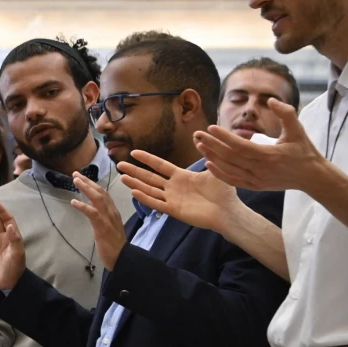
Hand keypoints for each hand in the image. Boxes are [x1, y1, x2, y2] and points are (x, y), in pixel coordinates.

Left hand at [68, 173, 125, 271]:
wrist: (123, 258)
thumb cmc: (114, 246)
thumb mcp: (109, 227)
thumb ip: (103, 218)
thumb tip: (94, 212)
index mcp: (113, 212)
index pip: (104, 194)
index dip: (93, 184)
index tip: (83, 177)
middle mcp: (112, 212)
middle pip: (100, 192)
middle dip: (88, 181)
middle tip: (75, 173)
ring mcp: (108, 218)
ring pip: (97, 198)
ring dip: (86, 188)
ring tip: (75, 180)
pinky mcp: (103, 226)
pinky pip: (92, 213)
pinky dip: (83, 206)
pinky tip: (73, 201)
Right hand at [117, 151, 241, 234]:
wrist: (228, 210)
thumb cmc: (224, 191)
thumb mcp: (214, 167)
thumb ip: (205, 153)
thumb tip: (199, 135)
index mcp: (181, 176)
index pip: (160, 165)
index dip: (147, 159)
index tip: (134, 152)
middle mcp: (173, 187)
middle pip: (149, 177)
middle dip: (135, 171)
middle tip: (119, 165)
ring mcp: (172, 199)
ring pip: (149, 190)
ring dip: (135, 184)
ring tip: (122, 177)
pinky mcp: (174, 210)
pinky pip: (157, 203)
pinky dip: (146, 198)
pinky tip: (134, 192)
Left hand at [193, 99, 325, 191]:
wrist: (311, 176)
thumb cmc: (304, 150)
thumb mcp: (297, 130)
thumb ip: (286, 113)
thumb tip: (271, 100)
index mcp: (269, 155)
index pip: (240, 146)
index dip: (224, 137)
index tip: (210, 127)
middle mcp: (260, 169)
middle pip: (230, 156)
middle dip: (212, 144)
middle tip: (197, 134)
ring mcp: (256, 179)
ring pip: (228, 168)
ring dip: (212, 157)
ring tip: (199, 145)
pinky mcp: (254, 186)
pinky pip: (232, 180)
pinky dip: (219, 173)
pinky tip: (208, 163)